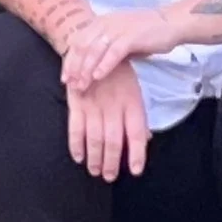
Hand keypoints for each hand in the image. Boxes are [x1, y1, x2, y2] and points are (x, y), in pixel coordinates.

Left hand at [58, 3, 159, 90]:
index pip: (78, 41)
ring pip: (95, 49)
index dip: (69, 60)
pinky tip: (98, 77)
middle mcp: (106, 23)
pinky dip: (104, 65)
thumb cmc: (144, 34)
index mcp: (101, 22)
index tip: (64, 78)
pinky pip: (114, 52)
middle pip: (83, 45)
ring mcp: (118, 28)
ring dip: (86, 68)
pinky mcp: (131, 36)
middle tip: (71, 85)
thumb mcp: (119, 39)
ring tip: (82, 85)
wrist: (169, 23)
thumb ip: (105, 49)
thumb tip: (90, 69)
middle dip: (74, 67)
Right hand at [65, 59, 150, 183]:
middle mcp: (114, 105)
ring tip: (95, 171)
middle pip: (114, 141)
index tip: (135, 171)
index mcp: (132, 102)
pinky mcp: (77, 102)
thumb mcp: (134, 90)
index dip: (137, 153)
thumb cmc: (118, 74)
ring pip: (95, 138)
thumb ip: (138, 116)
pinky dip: (76, 145)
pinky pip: (76, 128)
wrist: (95, 46)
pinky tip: (79, 157)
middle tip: (109, 176)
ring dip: (95, 158)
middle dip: (111, 162)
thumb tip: (145, 139)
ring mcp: (94, 104)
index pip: (137, 133)